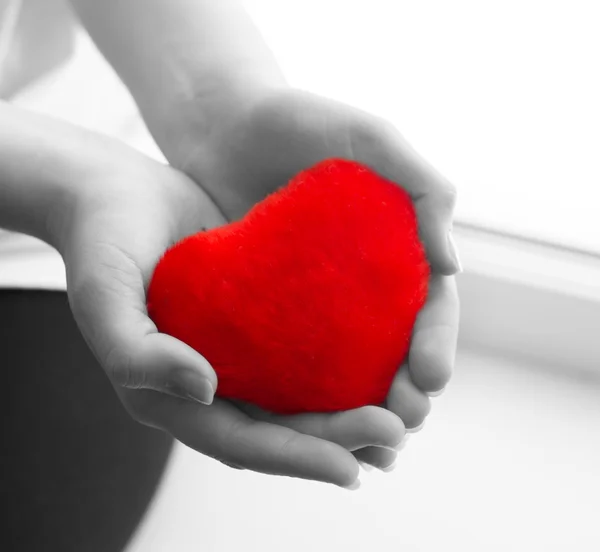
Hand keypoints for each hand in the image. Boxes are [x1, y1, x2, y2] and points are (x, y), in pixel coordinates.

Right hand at [59, 136, 403, 487]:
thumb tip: (205, 390)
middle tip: (394, 436)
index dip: (295, 460)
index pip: (241, 442)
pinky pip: (304, 345)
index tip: (350, 468)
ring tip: (403, 415)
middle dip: (339, 439)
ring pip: (300, 395)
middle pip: (283, 427)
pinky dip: (341, 360)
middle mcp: (212, 381)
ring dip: (351, 410)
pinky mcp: (257, 314)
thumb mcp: (103, 297)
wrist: (115, 193)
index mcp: (174, 394)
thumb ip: (137, 352)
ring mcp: (237, 350)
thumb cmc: (101, 242)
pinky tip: (382, 355)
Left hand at [169, 87, 460, 468]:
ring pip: (345, 364)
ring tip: (363, 447)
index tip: (429, 377)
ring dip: (358, 407)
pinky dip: (301, 392)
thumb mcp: (371, 138)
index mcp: (395, 249)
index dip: (435, 343)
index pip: (430, 307)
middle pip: (391, 347)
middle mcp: (360, 283)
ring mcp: (315, 299)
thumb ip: (422, 184)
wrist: (226, 124)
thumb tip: (454, 264)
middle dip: (401, 391)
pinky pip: (289, 355)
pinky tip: (299, 424)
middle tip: (399, 426)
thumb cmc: (300, 121)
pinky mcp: (269, 308)